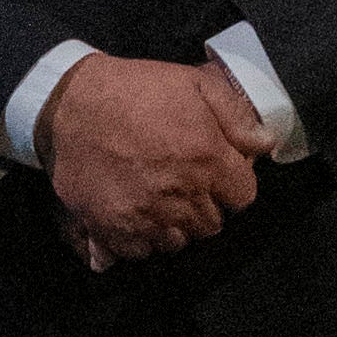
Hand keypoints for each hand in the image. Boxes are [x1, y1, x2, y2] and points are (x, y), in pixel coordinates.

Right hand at [44, 46, 268, 254]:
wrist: (70, 104)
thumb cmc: (136, 90)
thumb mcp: (194, 84)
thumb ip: (237, 116)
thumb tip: (266, 145)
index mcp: (207, 159)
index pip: (243, 198)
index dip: (232, 185)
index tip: (216, 174)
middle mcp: (182, 195)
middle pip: (211, 225)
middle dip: (205, 206)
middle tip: (185, 184)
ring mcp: (147, 216)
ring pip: (179, 243)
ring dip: (174, 226)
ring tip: (160, 200)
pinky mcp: (114, 229)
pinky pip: (142, 253)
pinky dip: (142, 239)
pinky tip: (136, 213)